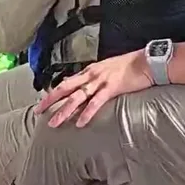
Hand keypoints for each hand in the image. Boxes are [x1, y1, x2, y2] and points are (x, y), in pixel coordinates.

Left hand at [34, 50, 153, 127]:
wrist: (147, 61)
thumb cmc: (130, 66)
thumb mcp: (108, 69)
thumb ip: (95, 77)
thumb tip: (85, 86)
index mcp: (90, 70)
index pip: (67, 82)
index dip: (53, 92)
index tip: (43, 102)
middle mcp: (92, 74)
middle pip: (65, 88)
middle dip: (50, 100)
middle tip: (37, 111)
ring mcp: (101, 81)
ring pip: (77, 97)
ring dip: (64, 111)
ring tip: (53, 123)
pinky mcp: (112, 88)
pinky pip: (96, 102)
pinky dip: (87, 113)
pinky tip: (80, 123)